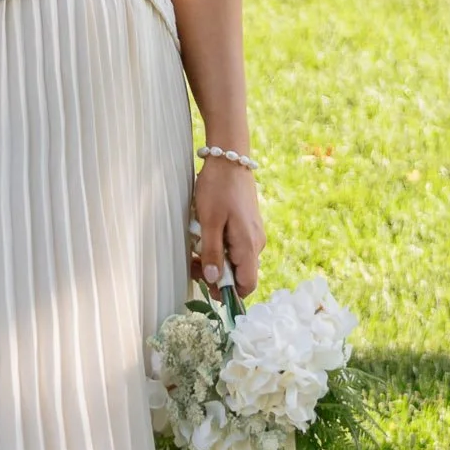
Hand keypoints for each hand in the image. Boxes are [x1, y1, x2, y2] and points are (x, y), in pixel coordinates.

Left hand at [191, 157, 263, 296]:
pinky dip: (220, 245)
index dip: (229, 292)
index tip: (206, 286)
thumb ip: (212, 252)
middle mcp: (256, 243)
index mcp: (249, 245)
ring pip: (236, 259)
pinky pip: (235, 245)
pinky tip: (205, 234)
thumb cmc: (217, 188)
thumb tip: (214, 281)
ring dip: (216, 259)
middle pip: (240, 273)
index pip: (247, 285)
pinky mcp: (247, 224)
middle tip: (193, 264)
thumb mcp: (209, 221)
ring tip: (195, 246)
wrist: (229, 157)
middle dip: (217, 274)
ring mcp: (253, 233)